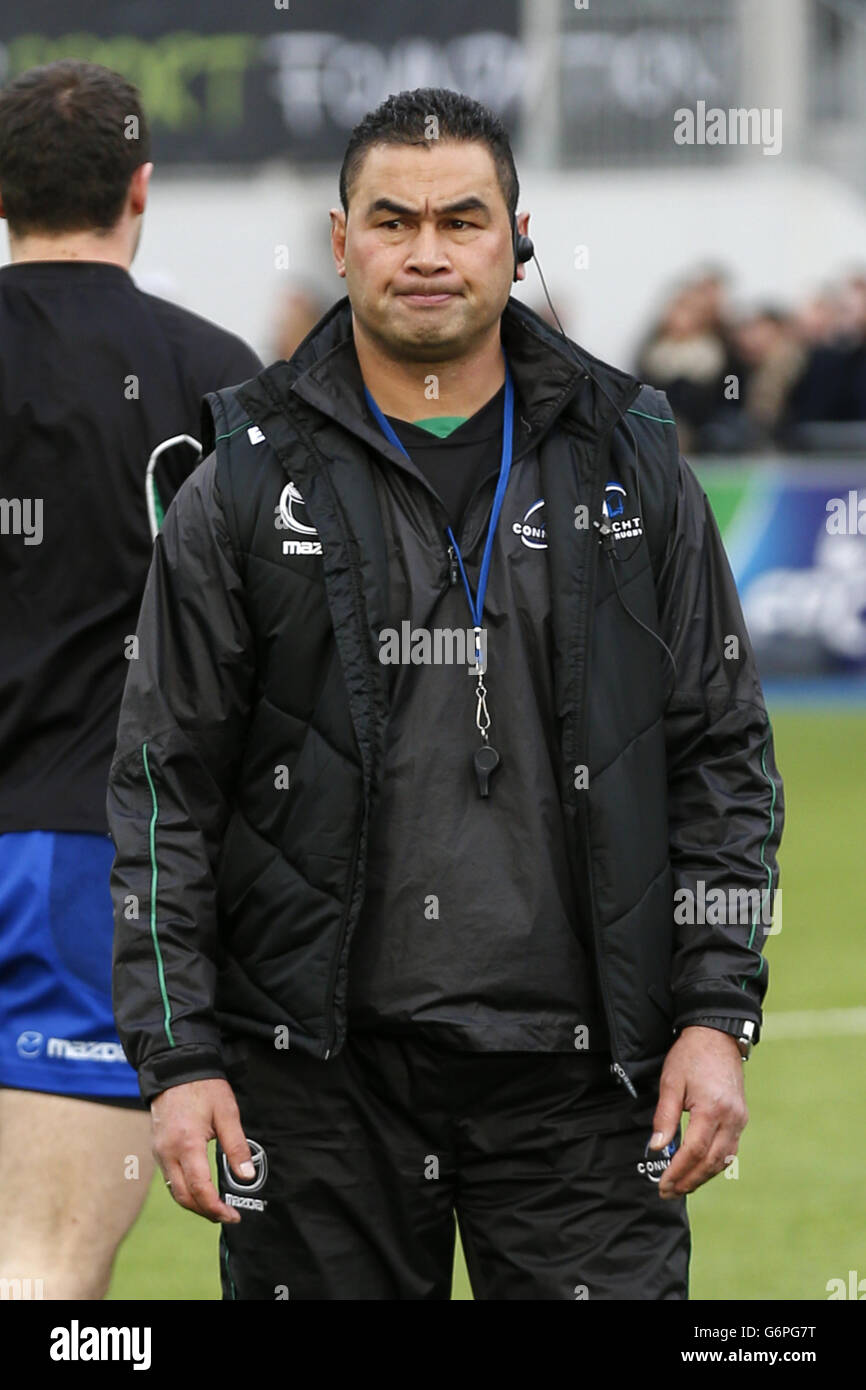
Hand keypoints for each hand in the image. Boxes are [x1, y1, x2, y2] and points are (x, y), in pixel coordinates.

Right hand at [151, 1077, 253, 1222]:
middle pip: (183, 1196)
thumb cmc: (204, 1087)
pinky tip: (200, 1188)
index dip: (216, 1208)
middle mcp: (167, 1152)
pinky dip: (184, 1189)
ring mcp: (159, 1151)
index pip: (200, 1189)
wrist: (176, 1067)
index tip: (232, 1216)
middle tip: (226, 1216)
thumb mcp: (226, 1113)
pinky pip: (169, 1177)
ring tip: (215, 1206)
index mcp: (187, 1145)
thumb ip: (236, 1146)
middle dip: (204, 1211)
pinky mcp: (157, 1148)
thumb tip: (247, 1176)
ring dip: (193, 1202)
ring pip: (173, 1189)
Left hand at [649, 1026, 747, 1198]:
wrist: (717, 1036)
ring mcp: (740, 1119)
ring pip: (723, 1160)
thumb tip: (657, 1148)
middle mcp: (731, 1118)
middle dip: (690, 1180)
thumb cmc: (691, 1056)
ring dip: (702, 1176)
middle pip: (711, 1162)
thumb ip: (665, 1117)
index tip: (663, 1184)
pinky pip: (729, 1149)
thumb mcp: (671, 1082)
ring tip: (682, 1186)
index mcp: (712, 1109)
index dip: (678, 1171)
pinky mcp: (741, 1117)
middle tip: (669, 1192)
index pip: (694, 1151)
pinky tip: (699, 1169)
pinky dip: (714, 1164)